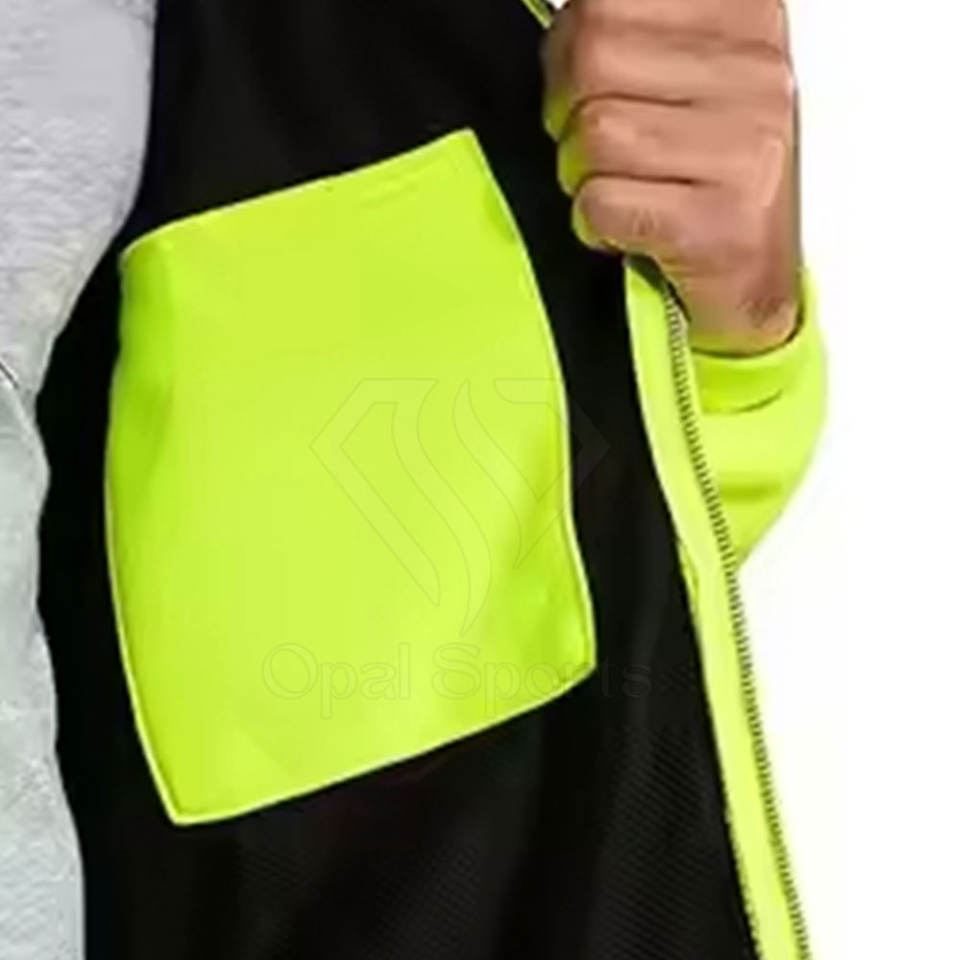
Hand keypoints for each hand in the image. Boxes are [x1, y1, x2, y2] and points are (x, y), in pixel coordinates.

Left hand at [542, 0, 800, 353]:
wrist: (754, 280)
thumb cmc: (707, 180)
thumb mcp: (679, 78)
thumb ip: (627, 32)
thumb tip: (568, 17)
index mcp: (745, 19)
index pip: (607, 0)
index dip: (571, 45)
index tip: (591, 83)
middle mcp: (757, 75)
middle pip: (593, 55)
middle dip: (569, 113)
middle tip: (601, 151)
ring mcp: (744, 150)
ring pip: (594, 132)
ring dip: (584, 175)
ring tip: (626, 190)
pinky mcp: (718, 224)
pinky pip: (600, 204)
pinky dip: (596, 224)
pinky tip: (631, 229)